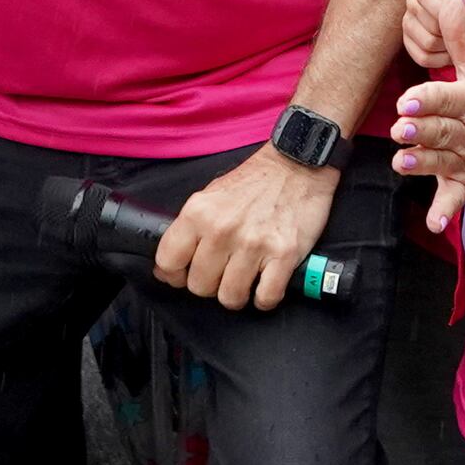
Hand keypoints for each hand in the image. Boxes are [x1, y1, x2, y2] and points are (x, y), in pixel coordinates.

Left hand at [151, 146, 340, 312]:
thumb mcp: (210, 195)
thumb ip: (190, 229)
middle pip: (199, 286)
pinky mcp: (284, 255)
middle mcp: (222, 230)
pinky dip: (265, 299)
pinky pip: (265, 298)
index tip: (183, 275)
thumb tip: (170, 266)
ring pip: (230, 297)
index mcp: (198, 213)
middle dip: (209, 284)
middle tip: (221, 273)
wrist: (296, 165)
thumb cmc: (254, 183)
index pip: (168, 262)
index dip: (174, 275)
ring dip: (237, 294)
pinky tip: (265, 285)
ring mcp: (253, 244)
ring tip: (244, 280)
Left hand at [390, 0, 464, 226]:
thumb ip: (462, 33)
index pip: (449, 99)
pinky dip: (445, 212)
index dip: (428, 100)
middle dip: (421, 131)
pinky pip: (457, 201)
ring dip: (423, 164)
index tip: (408, 100)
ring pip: (442, 163)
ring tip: (403, 162)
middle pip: (442, 132)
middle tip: (402, 129)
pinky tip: (434, 223)